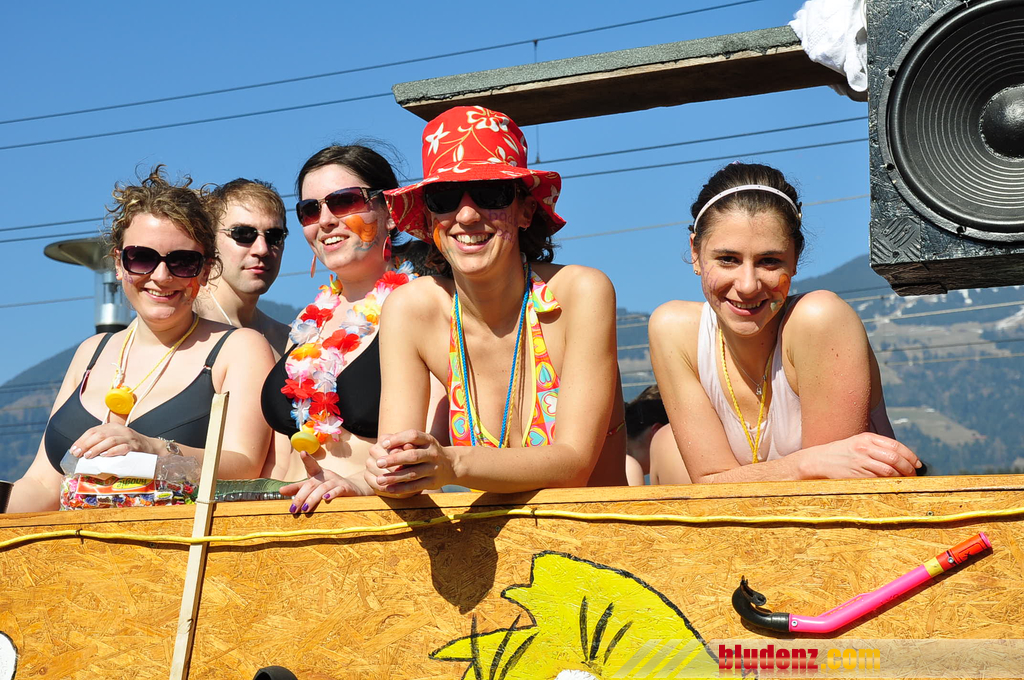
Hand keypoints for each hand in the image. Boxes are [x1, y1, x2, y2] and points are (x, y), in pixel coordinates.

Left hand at [69, 423, 156, 458]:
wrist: (151, 447)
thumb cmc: (129, 446)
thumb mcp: (115, 440)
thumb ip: (101, 443)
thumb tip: (82, 452)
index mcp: (113, 427)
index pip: (93, 430)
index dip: (82, 440)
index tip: (74, 450)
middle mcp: (120, 430)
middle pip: (100, 434)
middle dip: (86, 444)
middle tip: (78, 454)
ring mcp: (128, 438)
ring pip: (110, 440)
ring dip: (97, 448)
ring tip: (88, 456)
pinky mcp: (135, 446)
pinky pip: (123, 448)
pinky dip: (112, 452)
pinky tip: (105, 456)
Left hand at [279, 451, 363, 513]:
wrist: (354, 489)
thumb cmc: (330, 487)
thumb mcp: (314, 487)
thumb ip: (298, 488)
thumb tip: (280, 491)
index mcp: (318, 474)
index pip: (311, 466)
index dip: (307, 459)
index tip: (302, 453)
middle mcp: (327, 476)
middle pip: (312, 484)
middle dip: (301, 496)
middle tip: (292, 508)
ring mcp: (337, 481)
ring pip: (323, 488)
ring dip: (312, 499)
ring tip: (305, 509)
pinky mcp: (346, 489)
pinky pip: (338, 491)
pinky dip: (332, 495)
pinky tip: (325, 500)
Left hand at [366, 430, 454, 496]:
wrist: (451, 465)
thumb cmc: (427, 451)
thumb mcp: (420, 442)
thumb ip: (403, 440)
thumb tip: (383, 440)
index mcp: (428, 440)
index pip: (413, 436)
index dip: (398, 439)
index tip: (383, 444)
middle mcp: (432, 454)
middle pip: (413, 456)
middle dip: (394, 459)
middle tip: (378, 463)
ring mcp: (434, 469)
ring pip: (413, 473)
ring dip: (395, 477)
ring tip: (379, 480)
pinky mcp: (433, 482)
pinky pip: (416, 486)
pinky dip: (402, 489)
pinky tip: (389, 489)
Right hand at [801, 433, 920, 478]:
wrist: (819, 460)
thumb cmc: (841, 452)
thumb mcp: (858, 442)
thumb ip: (877, 446)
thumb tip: (901, 457)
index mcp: (866, 438)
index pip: (895, 446)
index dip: (910, 455)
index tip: (917, 463)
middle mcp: (864, 448)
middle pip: (895, 458)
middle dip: (908, 468)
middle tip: (914, 474)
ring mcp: (860, 462)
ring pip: (888, 470)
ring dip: (900, 476)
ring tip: (905, 479)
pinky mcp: (856, 475)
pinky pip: (878, 479)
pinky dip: (889, 482)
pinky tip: (892, 483)